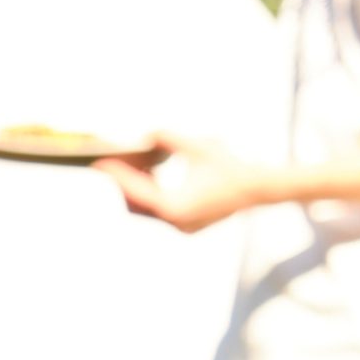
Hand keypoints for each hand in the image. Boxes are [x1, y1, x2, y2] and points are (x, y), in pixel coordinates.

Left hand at [96, 134, 270, 234]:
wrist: (258, 188)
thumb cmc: (231, 165)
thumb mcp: (198, 145)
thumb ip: (169, 138)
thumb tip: (148, 133)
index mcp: (176, 208)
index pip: (136, 192)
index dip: (117, 175)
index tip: (101, 162)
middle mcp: (175, 222)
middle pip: (135, 204)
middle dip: (122, 182)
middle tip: (110, 162)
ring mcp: (181, 227)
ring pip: (146, 210)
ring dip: (136, 189)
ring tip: (129, 165)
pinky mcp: (186, 225)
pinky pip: (159, 211)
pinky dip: (151, 194)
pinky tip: (149, 174)